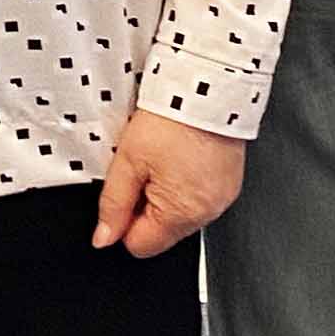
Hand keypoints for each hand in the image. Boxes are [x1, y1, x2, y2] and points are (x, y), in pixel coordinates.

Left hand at [93, 108, 246, 257]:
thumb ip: (113, 205)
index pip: (141, 245)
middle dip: (146, 207)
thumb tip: (104, 238)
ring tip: (165, 160)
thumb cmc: (170, 120)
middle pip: (162, 232)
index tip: (124, 193)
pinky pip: (199, 199)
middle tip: (144, 170)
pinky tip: (182, 158)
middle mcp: (207, 213)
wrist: (207, 90)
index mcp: (180, 213)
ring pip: (180, 215)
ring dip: (166, 195)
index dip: (124, 222)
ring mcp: (222, 199)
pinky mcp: (230, 185)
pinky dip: (186, 185)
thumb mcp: (128, 162)